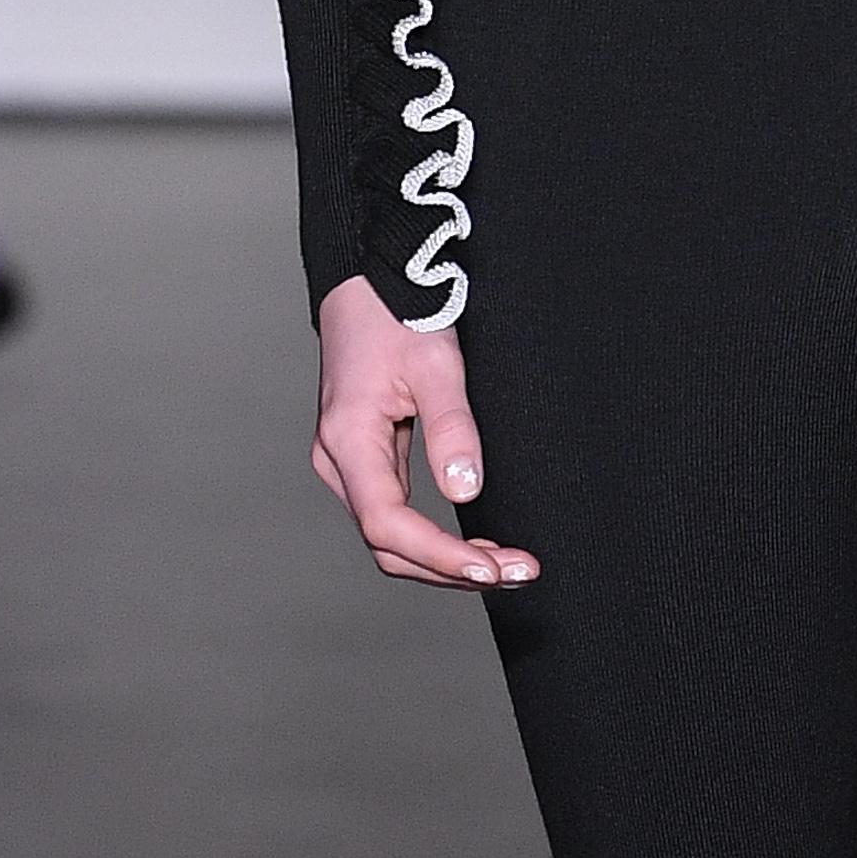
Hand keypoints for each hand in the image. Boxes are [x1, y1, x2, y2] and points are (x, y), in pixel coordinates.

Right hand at [310, 273, 537, 591]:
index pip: (388, 525)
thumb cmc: (397, 315)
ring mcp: (348, 465)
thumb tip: (465, 492)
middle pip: (388, 546)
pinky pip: (394, 516)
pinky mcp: (364, 461)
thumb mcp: (436, 366)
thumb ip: (451, 429)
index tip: (492, 569)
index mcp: (348, 440)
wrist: (368, 284)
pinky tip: (475, 546)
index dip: (441, 556)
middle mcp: (338, 462)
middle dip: (451, 569)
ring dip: (444, 561)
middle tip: (518, 573)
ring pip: (390, 539)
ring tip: (505, 566)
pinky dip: (434, 540)